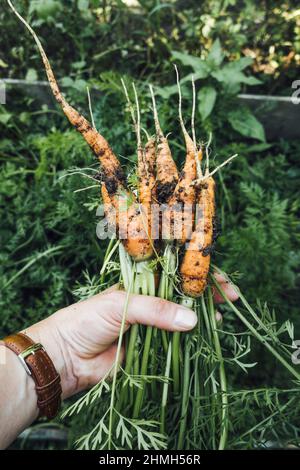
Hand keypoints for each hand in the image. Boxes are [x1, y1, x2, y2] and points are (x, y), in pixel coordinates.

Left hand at [24, 276, 237, 399]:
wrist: (66, 357)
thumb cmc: (86, 320)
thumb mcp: (121, 305)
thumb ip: (156, 310)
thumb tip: (192, 319)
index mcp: (140, 283)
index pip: (175, 273)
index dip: (198, 274)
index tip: (221, 279)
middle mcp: (150, 302)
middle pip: (185, 295)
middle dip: (208, 294)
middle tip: (230, 297)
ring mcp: (152, 326)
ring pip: (184, 319)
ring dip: (204, 317)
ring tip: (220, 317)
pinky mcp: (152, 350)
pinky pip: (177, 344)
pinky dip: (192, 341)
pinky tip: (205, 337)